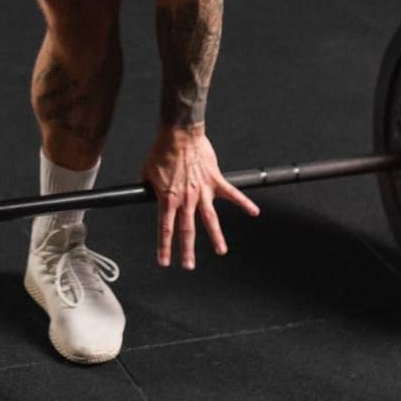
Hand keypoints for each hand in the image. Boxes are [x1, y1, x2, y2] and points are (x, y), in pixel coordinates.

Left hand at [141, 125, 258, 269]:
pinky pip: (232, 194)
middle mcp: (186, 199)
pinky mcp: (215, 180)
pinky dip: (244, 203)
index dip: (164, 247)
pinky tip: (254, 212)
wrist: (179, 134)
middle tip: (189, 266)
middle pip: (187, 230)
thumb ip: (148, 187)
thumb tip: (146, 192)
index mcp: (168, 199)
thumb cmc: (162, 150)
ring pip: (211, 219)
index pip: (165, 229)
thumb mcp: (147, 172)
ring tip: (221, 251)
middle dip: (187, 250)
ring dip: (216, 237)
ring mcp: (202, 191)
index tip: (165, 262)